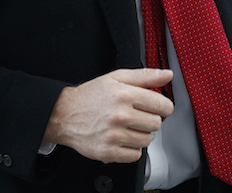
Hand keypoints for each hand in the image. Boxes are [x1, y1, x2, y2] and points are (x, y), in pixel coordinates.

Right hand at [42, 68, 173, 162]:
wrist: (64, 114)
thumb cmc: (91, 96)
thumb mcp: (116, 78)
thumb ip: (145, 76)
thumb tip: (167, 75)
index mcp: (124, 94)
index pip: (162, 105)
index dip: (164, 106)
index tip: (159, 107)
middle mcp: (120, 115)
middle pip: (156, 124)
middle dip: (150, 120)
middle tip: (138, 116)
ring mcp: (113, 135)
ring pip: (147, 140)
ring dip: (141, 134)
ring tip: (128, 127)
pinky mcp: (107, 151)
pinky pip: (135, 155)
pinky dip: (131, 149)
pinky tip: (122, 138)